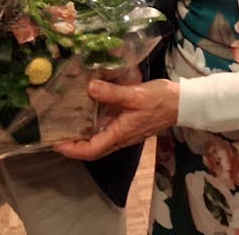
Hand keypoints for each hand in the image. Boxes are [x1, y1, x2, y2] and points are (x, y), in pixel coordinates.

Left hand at [53, 78, 178, 160]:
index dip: (71, 149)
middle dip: (73, 146)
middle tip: (55, 134)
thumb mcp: (135, 94)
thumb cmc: (160, 100)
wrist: (183, 103)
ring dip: (83, 136)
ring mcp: (125, 132)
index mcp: (120, 134)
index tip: (55, 143)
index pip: (91, 150)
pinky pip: (107, 131)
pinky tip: (89, 111)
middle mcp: (120, 137)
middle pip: (92, 149)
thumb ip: (112, 92)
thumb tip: (89, 88)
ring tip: (67, 123)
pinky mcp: (129, 125)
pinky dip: (94, 126)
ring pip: (99, 140)